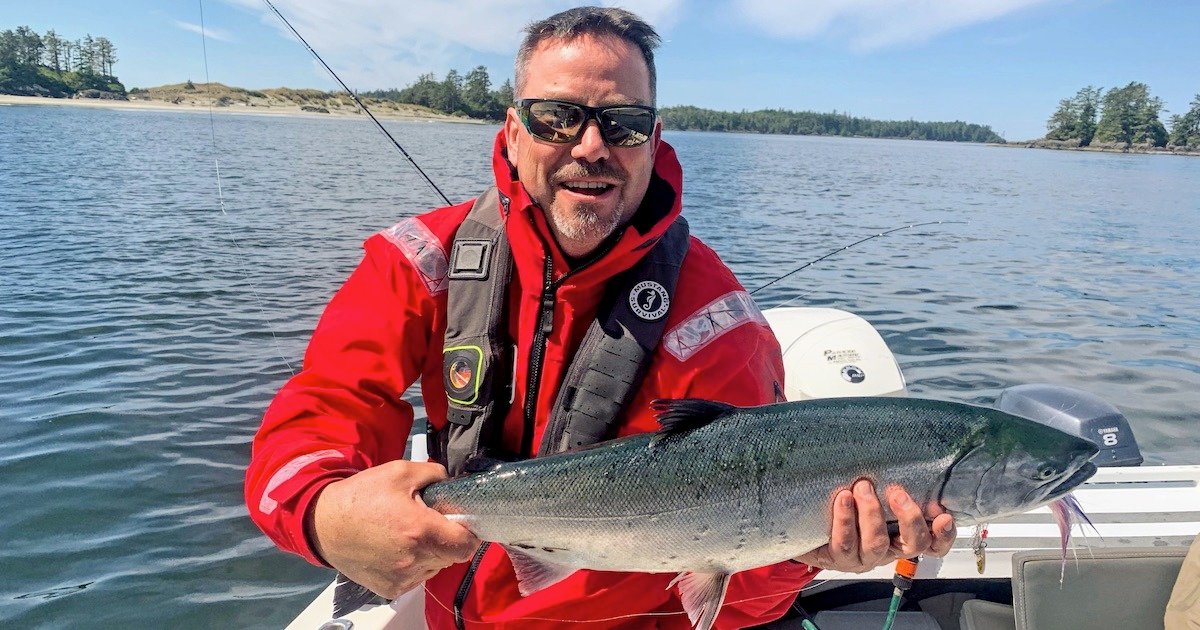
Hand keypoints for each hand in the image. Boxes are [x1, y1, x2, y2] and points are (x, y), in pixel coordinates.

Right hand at [308, 460, 480, 598]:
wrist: (324, 523)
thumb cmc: (361, 496)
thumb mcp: (400, 471)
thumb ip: (435, 474)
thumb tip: (453, 484)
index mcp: (420, 530)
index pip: (467, 544)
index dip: (468, 532)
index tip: (457, 521)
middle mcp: (413, 560)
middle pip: (452, 556)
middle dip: (447, 539)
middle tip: (427, 521)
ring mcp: (402, 578)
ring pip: (435, 567)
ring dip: (431, 552)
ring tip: (407, 533)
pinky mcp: (390, 589)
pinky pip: (417, 577)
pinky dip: (414, 564)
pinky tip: (396, 547)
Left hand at [793, 480, 955, 572]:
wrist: (806, 524)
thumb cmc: (846, 501)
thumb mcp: (871, 491)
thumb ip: (888, 482)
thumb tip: (902, 450)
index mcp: (901, 536)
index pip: (933, 543)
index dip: (943, 535)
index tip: (945, 516)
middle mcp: (887, 550)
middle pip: (912, 544)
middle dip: (909, 517)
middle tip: (896, 492)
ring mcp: (863, 558)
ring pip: (876, 544)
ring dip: (872, 514)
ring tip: (863, 487)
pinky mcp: (838, 559)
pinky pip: (844, 544)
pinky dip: (845, 520)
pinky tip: (843, 499)